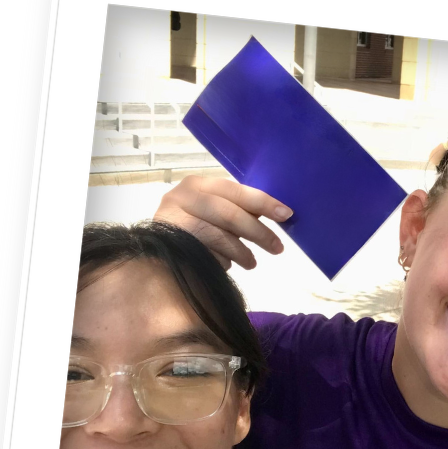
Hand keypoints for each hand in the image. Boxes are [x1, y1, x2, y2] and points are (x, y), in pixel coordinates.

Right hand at [154, 176, 290, 271]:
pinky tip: (224, 264)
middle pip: (229, 214)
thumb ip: (240, 209)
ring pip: (219, 237)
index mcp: (198, 184)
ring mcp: (173, 220)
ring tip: (251, 262)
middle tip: (278, 248)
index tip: (286, 215)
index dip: (263, 203)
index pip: (236, 191)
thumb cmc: (195, 231)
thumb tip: (279, 213)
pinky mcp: (171, 245)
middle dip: (258, 233)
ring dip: (242, 253)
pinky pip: (207, 255)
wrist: (161, 257)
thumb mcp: (217, 213)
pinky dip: (222, 262)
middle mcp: (182, 197)